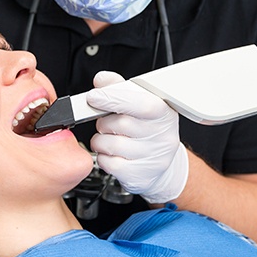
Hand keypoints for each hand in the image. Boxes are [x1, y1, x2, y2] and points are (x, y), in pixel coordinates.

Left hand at [88, 71, 188, 203]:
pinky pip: (109, 163)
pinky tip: (112, 154)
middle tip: (108, 123)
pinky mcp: (140, 176)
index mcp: (163, 112)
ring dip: (100, 140)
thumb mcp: (139, 103)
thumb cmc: (147, 129)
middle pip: (120, 124)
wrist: (160, 163)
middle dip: (104, 122)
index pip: (139, 103)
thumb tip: (102, 80)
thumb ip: (119, 88)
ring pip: (110, 145)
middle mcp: (162, 135)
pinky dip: (103, 157)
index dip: (112, 98)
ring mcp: (153, 158)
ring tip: (110, 138)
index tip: (93, 97)